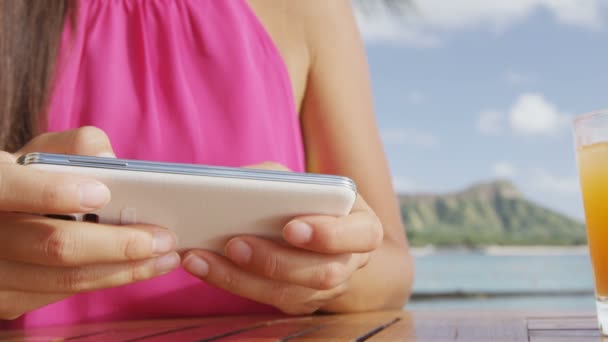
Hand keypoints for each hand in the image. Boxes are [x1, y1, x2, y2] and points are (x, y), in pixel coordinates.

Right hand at [0, 127, 178, 319]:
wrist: (0, 220)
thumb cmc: (30, 179)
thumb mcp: (44, 153)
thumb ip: (76, 146)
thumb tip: (109, 160)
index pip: (9, 188)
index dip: (53, 192)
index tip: (100, 193)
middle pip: (53, 244)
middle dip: (117, 244)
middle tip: (164, 237)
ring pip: (65, 278)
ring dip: (125, 270)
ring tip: (166, 256)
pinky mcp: (8, 300)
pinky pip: (65, 294)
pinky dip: (109, 280)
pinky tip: (141, 267)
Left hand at [182, 162, 382, 314]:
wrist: (316, 231)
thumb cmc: (307, 199)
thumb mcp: (300, 180)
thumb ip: (278, 179)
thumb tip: (236, 185)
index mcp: (362, 227)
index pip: (363, 235)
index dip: (330, 235)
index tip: (290, 227)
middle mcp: (350, 262)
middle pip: (322, 273)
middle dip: (275, 261)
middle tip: (235, 243)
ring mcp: (326, 288)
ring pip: (290, 294)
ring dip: (242, 278)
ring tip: (202, 258)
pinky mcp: (300, 302)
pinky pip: (268, 301)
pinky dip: (232, 282)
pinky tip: (203, 266)